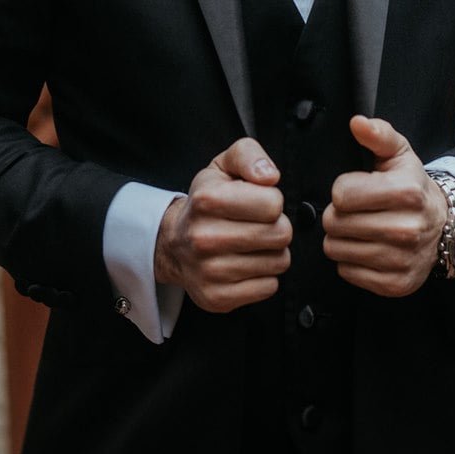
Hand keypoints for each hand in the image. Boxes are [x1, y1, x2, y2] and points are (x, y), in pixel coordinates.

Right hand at [154, 136, 291, 313]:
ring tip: (249, 244)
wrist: (174, 243)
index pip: (273, 203)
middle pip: (280, 234)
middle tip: (256, 225)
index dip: (271, 201)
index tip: (256, 202)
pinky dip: (263, 276)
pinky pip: (269, 287)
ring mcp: (209, 272)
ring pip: (279, 262)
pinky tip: (245, 264)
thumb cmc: (206, 203)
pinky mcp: (217, 298)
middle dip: (276, 226)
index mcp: (207, 200)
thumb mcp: (223, 166)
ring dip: (271, 252)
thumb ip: (249, 155)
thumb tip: (269, 176)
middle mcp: (204, 238)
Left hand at [322, 116, 448, 298]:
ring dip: (341, 238)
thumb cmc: (412, 188)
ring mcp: (402, 260)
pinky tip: (367, 248)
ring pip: (336, 250)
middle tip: (355, 212)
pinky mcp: (395, 284)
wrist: (444, 226)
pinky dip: (350, 261)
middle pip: (335, 223)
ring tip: (360, 229)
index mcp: (407, 192)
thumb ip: (378, 135)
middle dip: (338, 215)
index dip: (342, 191)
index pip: (341, 194)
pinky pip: (347, 272)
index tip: (357, 191)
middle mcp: (407, 229)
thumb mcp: (399, 155)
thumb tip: (357, 123)